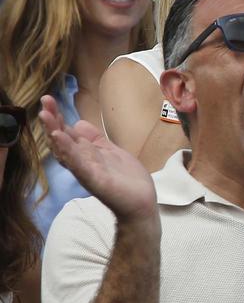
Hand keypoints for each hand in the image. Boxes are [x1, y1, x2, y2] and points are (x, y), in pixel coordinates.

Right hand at [39, 96, 156, 221]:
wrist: (141, 202)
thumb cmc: (126, 178)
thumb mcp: (111, 152)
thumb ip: (95, 139)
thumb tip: (79, 123)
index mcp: (86, 153)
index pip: (67, 132)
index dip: (58, 117)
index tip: (50, 100)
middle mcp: (82, 161)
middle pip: (62, 139)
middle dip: (52, 120)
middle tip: (45, 101)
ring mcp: (86, 170)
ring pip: (65, 150)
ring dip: (55, 132)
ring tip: (46, 116)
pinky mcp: (95, 180)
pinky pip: (79, 165)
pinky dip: (69, 152)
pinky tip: (60, 139)